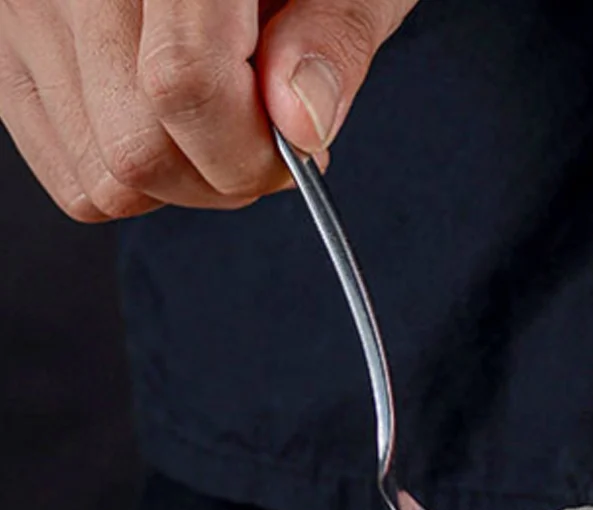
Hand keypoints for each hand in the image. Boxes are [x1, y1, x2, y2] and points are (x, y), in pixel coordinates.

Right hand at [0, 0, 416, 219]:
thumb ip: (331, 37)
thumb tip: (301, 124)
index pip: (183, 83)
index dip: (253, 150)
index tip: (303, 150)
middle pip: (137, 147)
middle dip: (226, 174)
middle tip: (272, 136)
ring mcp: (22, 8)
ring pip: (104, 176)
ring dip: (185, 180)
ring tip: (225, 120)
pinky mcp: (10, 48)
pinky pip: (71, 174)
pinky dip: (140, 180)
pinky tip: (175, 126)